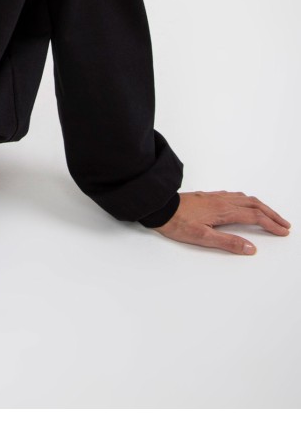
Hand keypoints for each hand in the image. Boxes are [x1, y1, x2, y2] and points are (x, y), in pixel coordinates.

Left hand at [153, 190, 290, 253]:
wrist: (159, 207)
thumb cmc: (177, 223)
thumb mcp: (202, 237)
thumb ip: (228, 242)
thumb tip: (251, 248)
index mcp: (224, 210)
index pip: (254, 217)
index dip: (271, 224)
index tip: (283, 231)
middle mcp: (222, 200)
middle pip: (254, 205)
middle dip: (271, 214)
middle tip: (284, 224)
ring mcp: (215, 196)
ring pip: (245, 198)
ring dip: (261, 206)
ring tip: (270, 215)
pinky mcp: (208, 196)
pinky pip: (234, 195)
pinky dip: (247, 200)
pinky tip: (245, 204)